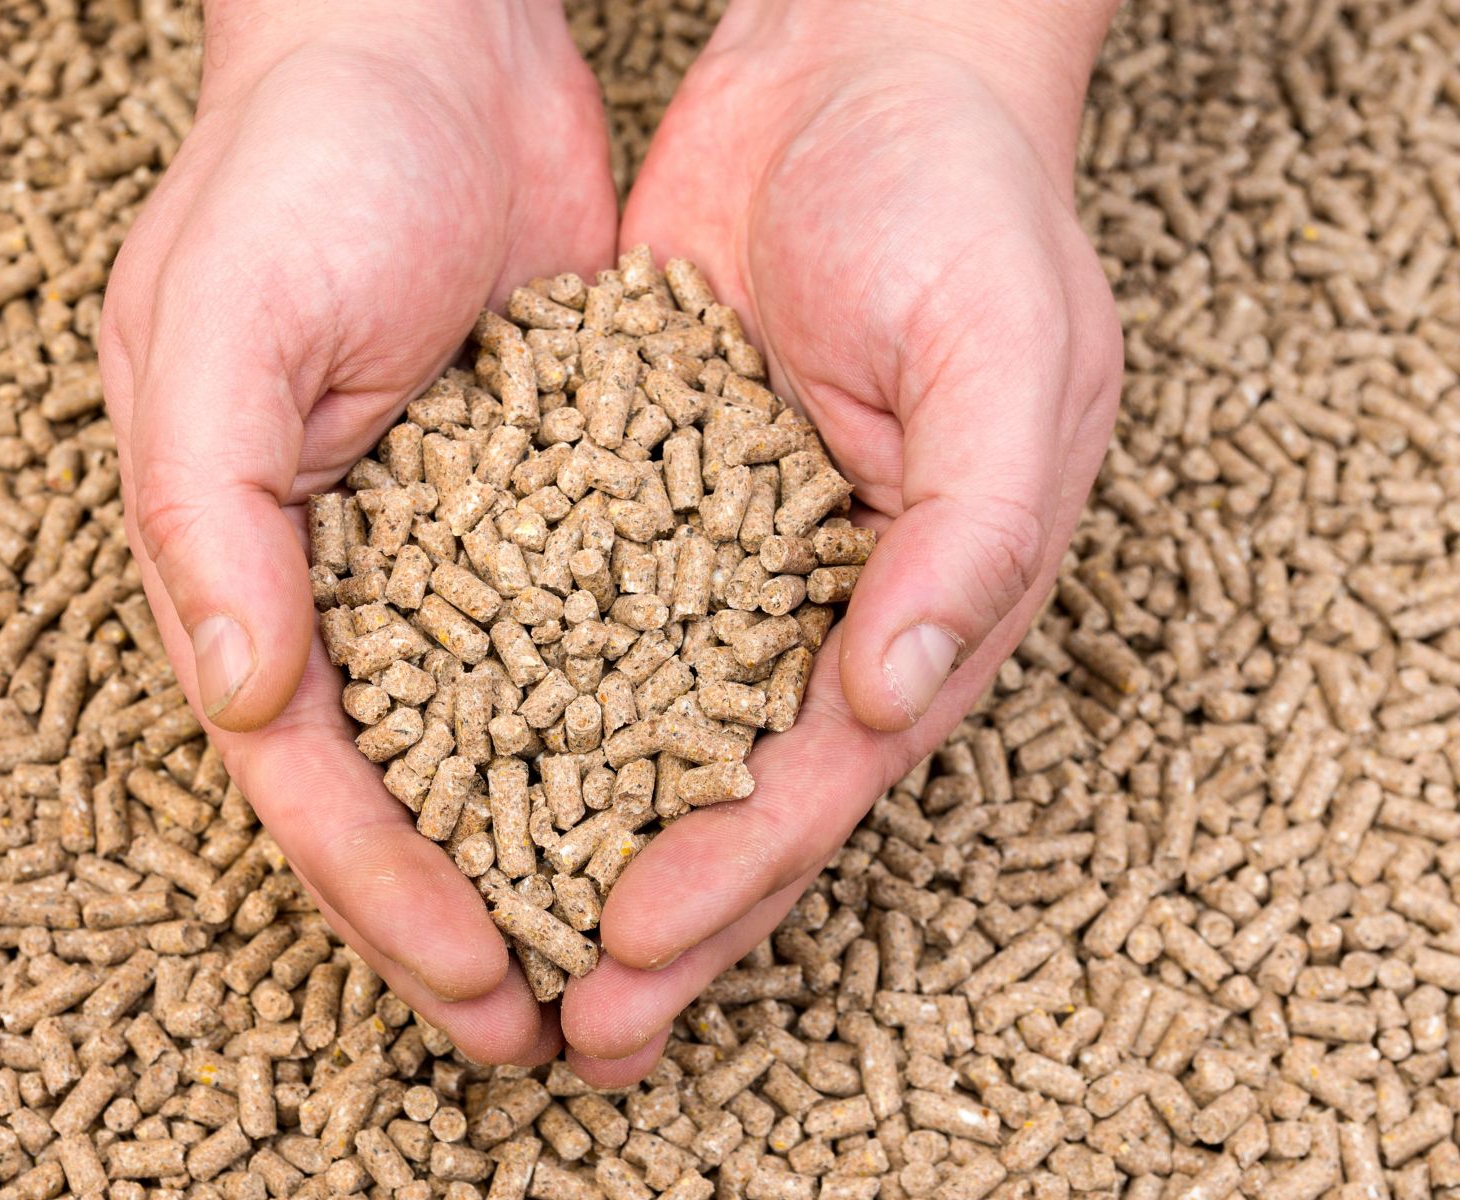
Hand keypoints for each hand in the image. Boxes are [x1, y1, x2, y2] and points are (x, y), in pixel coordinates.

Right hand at [100, 0, 616, 1063]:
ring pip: (504, 733)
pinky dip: (627, 722)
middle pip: (402, 785)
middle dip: (463, 911)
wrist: (426, 41)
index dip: (379, 885)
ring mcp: (456, 540)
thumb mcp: (218, 322)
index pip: (307, 765)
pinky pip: (595, 633)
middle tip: (542, 1033)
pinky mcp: (554, 492)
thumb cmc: (298, 166)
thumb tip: (239, 697)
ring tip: (625, 952)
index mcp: (243, 558)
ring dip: (555, 848)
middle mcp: (345, 573)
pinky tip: (689, 792)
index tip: (469, 978)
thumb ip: (208, 512)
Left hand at [559, 0, 1122, 1081]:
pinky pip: (576, 608)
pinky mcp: (640, 483)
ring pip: (638, 724)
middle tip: (566, 1029)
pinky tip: (453, 758)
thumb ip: (971, 529)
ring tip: (499, 940)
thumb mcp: (1005, 353)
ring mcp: (728, 548)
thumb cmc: (967, 199)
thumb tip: (894, 696)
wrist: (871, 64)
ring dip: (575, 835)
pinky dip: (522, 690)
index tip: (628, 951)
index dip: (730, 876)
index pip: (820, 775)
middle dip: (653, 912)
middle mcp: (825, 599)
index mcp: (929, 598)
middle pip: (726, 790)